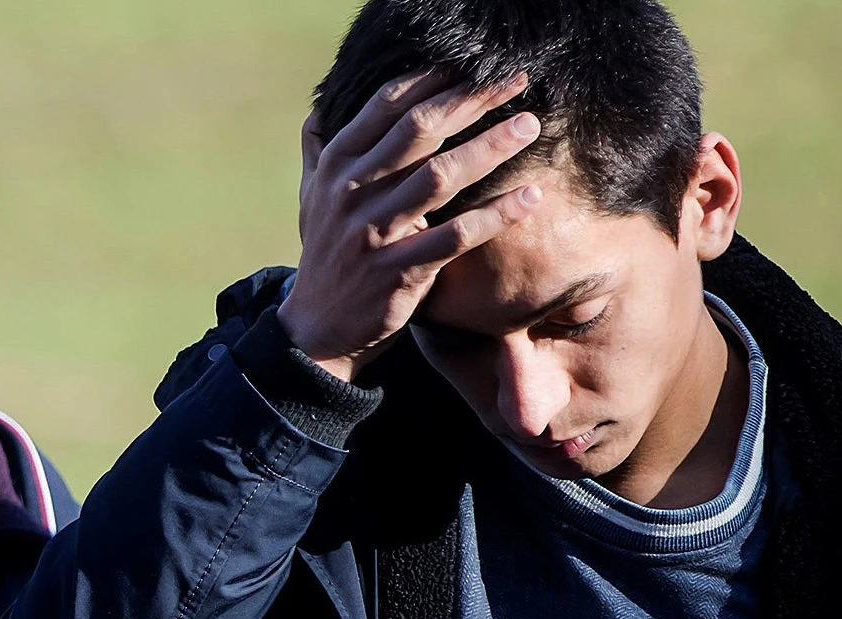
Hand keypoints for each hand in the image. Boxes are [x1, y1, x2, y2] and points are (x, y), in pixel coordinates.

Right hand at [281, 69, 545, 380]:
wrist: (317, 328)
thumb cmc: (327, 254)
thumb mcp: (311, 199)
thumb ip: (318, 153)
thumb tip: (320, 113)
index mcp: (335, 165)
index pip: (387, 106)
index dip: (434, 80)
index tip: (476, 66)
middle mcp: (351, 192)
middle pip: (418, 130)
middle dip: (471, 101)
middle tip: (515, 82)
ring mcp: (372, 232)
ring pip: (438, 177)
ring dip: (489, 147)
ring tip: (529, 125)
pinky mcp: (397, 271)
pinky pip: (454, 237)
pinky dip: (495, 216)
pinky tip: (530, 197)